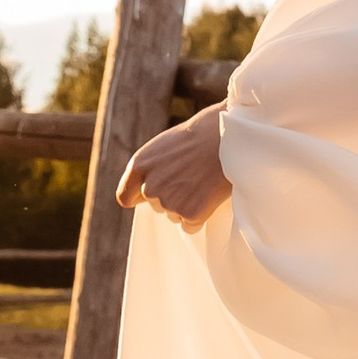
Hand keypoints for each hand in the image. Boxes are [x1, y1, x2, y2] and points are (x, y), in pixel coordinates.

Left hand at [117, 106, 231, 230]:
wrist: (232, 138)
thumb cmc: (203, 133)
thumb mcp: (166, 145)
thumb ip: (153, 168)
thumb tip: (150, 190)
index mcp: (139, 165)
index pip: (125, 197)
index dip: (138, 197)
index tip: (148, 196)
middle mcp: (149, 187)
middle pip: (155, 205)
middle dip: (171, 196)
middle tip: (192, 176)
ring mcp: (169, 203)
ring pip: (174, 214)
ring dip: (187, 204)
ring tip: (204, 180)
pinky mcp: (189, 214)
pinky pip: (190, 225)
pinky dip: (200, 215)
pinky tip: (210, 194)